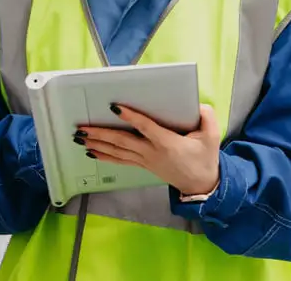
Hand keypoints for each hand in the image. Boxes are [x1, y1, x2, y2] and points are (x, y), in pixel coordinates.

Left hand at [76, 104, 221, 195]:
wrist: (201, 185)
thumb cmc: (204, 158)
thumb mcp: (211, 136)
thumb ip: (206, 118)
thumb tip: (199, 105)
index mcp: (167, 143)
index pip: (145, 127)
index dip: (130, 116)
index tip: (114, 107)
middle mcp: (151, 152)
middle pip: (122, 141)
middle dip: (100, 134)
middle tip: (81, 128)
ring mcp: (145, 160)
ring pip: (117, 152)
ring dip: (97, 144)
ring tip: (79, 138)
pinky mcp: (143, 165)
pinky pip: (120, 160)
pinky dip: (104, 156)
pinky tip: (91, 152)